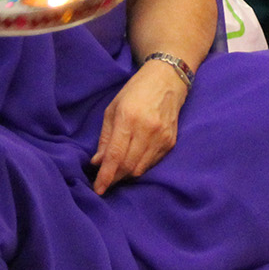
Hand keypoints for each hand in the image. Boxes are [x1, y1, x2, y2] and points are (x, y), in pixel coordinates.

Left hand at [92, 60, 187, 193]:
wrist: (168, 79)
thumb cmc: (135, 91)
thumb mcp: (113, 109)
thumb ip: (105, 138)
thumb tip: (97, 162)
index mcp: (128, 118)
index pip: (115, 155)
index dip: (105, 175)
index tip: (98, 190)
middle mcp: (147, 129)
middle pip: (128, 166)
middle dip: (114, 178)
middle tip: (105, 180)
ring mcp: (162, 137)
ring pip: (141, 168)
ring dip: (126, 175)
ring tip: (117, 172)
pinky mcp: (171, 141)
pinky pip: (152, 163)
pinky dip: (140, 167)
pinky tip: (133, 161)